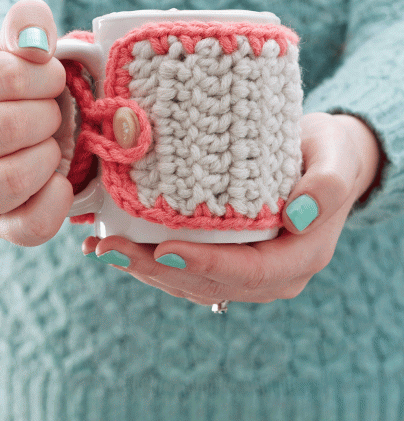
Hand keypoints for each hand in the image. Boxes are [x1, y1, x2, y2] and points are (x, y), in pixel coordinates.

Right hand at [0, 0, 73, 245]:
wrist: (26, 125)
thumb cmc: (21, 87)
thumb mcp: (18, 48)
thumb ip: (25, 26)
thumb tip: (34, 41)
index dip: (37, 74)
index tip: (52, 76)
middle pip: (4, 128)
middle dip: (46, 114)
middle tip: (52, 112)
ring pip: (5, 183)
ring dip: (46, 156)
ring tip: (52, 146)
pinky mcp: (1, 224)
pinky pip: (29, 227)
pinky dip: (54, 202)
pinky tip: (60, 180)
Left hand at [83, 112, 380, 304]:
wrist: (323, 160)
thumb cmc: (328, 154)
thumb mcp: (335, 159)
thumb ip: (326, 186)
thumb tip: (296, 217)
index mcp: (300, 257)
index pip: (248, 271)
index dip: (204, 264)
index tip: (162, 249)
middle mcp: (274, 274)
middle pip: (209, 283)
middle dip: (156, 270)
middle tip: (109, 248)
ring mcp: (249, 270)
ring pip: (191, 282)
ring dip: (144, 269)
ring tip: (101, 248)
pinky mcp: (229, 257)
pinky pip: (188, 268)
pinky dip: (150, 259)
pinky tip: (114, 243)